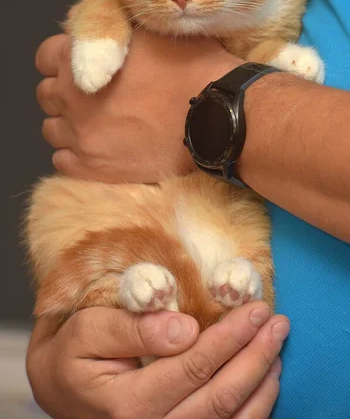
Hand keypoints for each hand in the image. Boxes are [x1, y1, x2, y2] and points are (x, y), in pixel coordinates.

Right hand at [27, 302, 288, 418]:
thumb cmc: (72, 356)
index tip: (255, 308)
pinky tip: (266, 381)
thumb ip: (134, 328)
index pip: (193, 366)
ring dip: (261, 382)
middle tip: (277, 323)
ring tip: (277, 347)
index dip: (230, 336)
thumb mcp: (88, 332)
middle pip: (219, 397)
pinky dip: (254, 409)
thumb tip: (185, 327)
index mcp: (127, 406)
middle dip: (255, 356)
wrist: (60, 391)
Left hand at [35, 30, 238, 182]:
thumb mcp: (152, 31)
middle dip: (64, 92)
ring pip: (52, 130)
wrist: (214, 115)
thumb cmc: (189, 67)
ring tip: (96, 125)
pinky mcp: (93, 169)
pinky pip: (62, 162)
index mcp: (78, 60)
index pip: (45, 56)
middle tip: (93, 95)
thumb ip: (118, 31)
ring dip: (69, 124)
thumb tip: (108, 30)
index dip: (62, 58)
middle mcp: (70, 99)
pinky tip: (98, 148)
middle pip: (46, 95)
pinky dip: (75, 154)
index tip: (81, 64)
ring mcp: (80, 137)